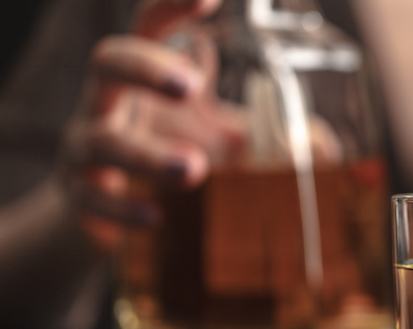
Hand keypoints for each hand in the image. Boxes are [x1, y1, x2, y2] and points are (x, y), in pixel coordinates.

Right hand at [60, 0, 244, 248]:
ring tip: (192, 169)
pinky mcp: (80, 196)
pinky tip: (154, 218)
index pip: (150, 26)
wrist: (107, 209)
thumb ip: (256, 130)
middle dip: (146, 68)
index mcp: (143, 76)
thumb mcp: (215, 136)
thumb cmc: (167, 152)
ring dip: (147, 155)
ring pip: (101, 140)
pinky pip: (93, 199)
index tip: (208, 0)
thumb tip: (327, 145)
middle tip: (191, 86)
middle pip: (106, 62)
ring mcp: (87, 147)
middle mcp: (108, 102)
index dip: (172, 7)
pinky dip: (123, 208)